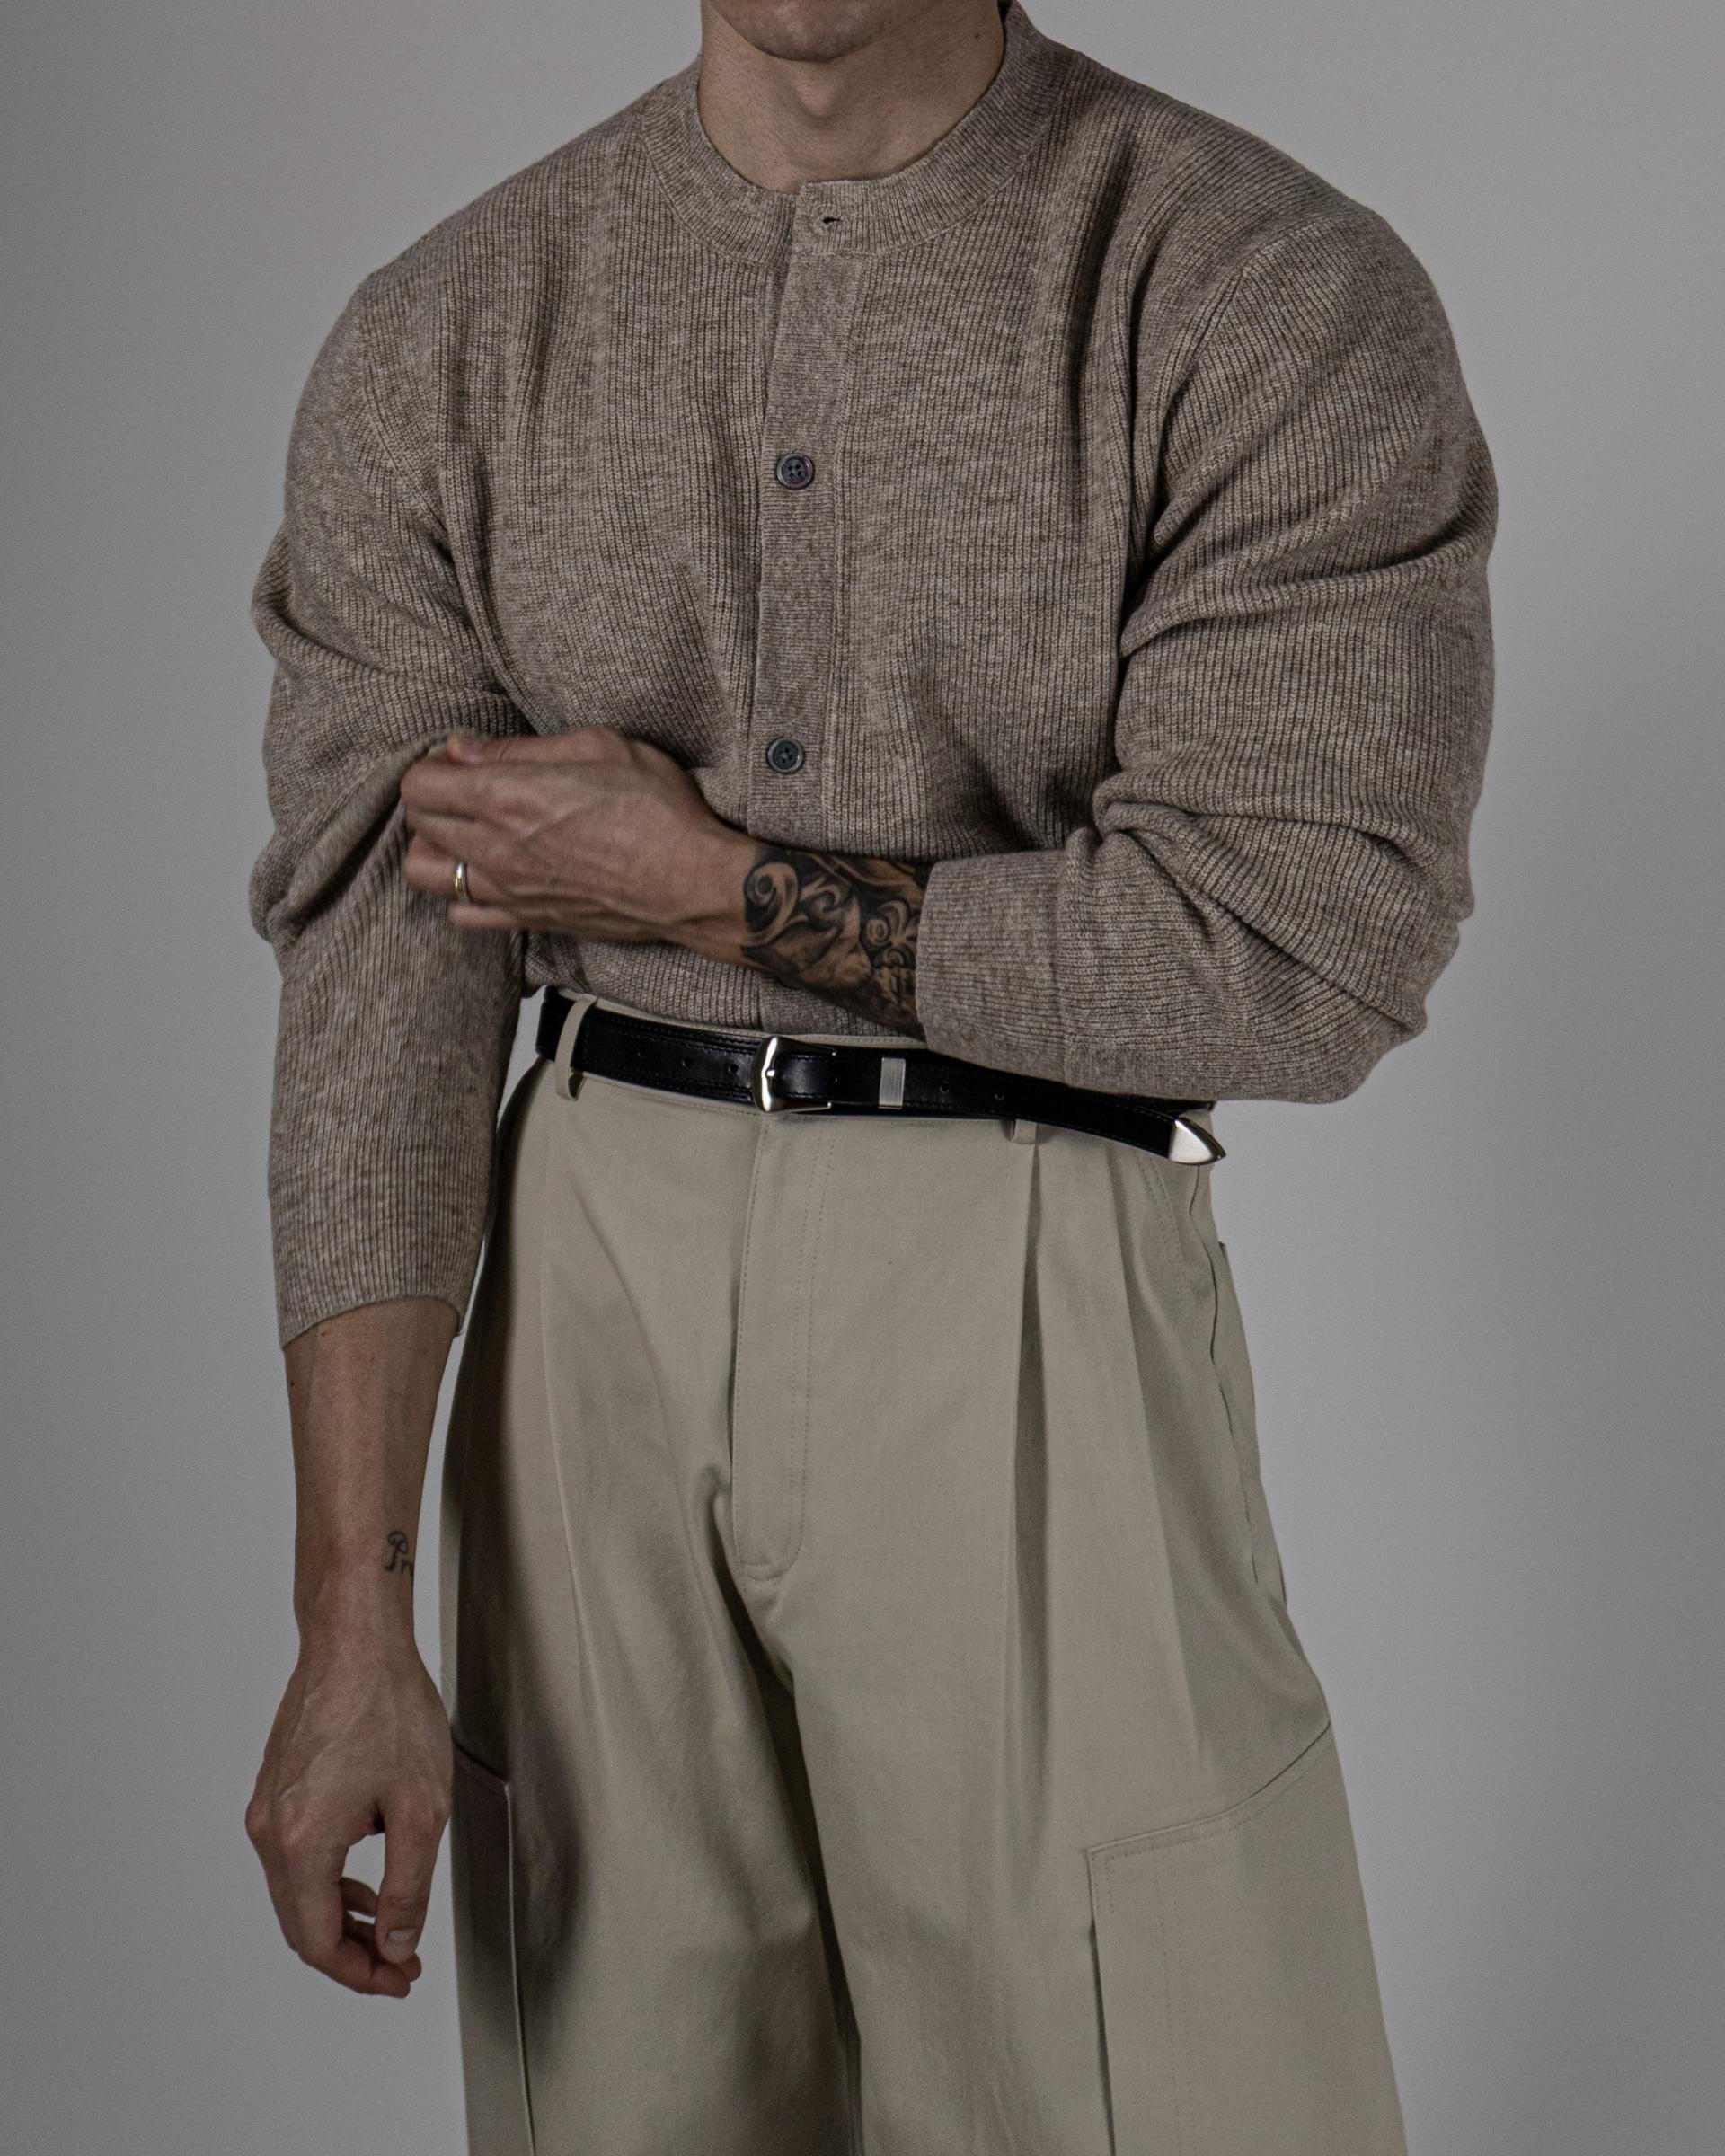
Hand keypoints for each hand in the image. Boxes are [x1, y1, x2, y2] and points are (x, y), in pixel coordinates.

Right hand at [246, 1643, 451, 1997]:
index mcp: (300, 1844)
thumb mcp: (421, 1808)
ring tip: (391, 1926)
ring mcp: (267, 1807)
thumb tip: (396, 1945)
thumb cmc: (389, 1707)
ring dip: (342, 1916)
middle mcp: (270, 1830)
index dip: (361, 1973)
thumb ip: (408, 1888)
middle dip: (353, 1952)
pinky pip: (296, 1855)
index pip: (319, 1941)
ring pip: (297, 1890)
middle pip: (302, 1923)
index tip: (400, 1979)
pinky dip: (330, 1878)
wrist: (356, 1638)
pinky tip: (367, 1875)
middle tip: (401, 1963)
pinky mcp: (275, 1787)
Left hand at [400, 729, 756, 959]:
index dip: (432, 766)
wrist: (692, 882)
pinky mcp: (528, 920)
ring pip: (426, 875)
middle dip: (430, 802)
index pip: (419, 785)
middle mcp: (496, 848)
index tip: (459, 761)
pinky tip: (491, 875)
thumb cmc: (657, 809)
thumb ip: (521, 749)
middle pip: (417, 827)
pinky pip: (463, 915)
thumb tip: (463, 749)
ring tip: (467, 835)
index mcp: (506, 796)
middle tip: (464, 790)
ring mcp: (508, 891)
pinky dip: (464, 895)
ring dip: (436, 850)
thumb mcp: (598, 747)